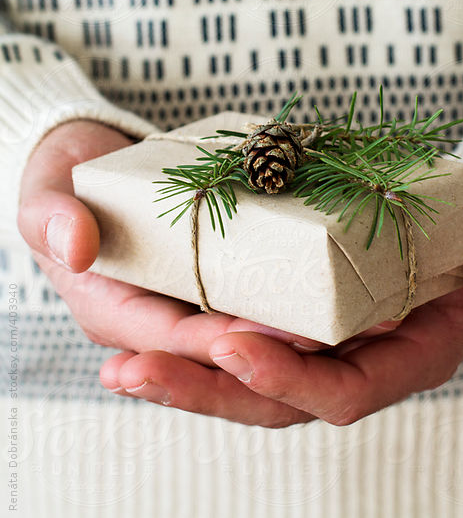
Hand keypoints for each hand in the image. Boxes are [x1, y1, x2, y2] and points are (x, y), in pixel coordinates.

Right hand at [16, 120, 326, 407]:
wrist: (85, 163)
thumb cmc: (63, 183)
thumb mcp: (43, 197)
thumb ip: (50, 219)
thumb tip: (75, 245)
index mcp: (115, 315)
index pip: (176, 340)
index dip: (225, 340)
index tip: (278, 329)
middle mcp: (160, 320)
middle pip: (226, 354)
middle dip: (281, 349)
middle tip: (338, 331)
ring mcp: (193, 303)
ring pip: (254, 335)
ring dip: (306, 331)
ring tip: (364, 320)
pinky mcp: (219, 281)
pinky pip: (262, 299)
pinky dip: (303, 297)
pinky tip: (349, 288)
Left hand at [99, 185, 462, 426]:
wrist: (458, 208)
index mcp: (406, 356)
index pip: (342, 391)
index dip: (287, 380)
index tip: (232, 348)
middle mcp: (355, 363)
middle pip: (275, 400)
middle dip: (205, 392)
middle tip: (135, 371)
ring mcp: (319, 345)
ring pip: (246, 381)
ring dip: (182, 376)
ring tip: (119, 367)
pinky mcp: (293, 319)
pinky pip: (241, 343)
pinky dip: (191, 345)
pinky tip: (137, 338)